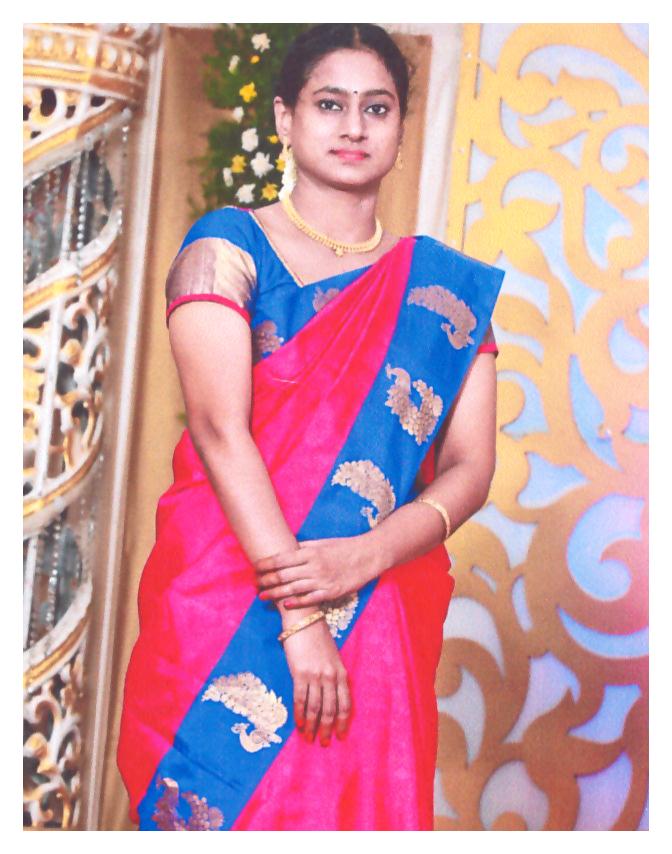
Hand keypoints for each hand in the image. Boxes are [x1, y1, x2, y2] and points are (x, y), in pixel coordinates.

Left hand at [254, 533, 382, 608]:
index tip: (255, 567)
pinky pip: (310, 599)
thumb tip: (286, 549)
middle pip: (283, 575)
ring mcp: (323, 580)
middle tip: (255, 583)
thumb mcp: (322, 543)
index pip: (281, 558)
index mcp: (310, 552)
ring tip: (262, 596)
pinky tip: (285, 605)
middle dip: (266, 580)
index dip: (266, 564)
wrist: (368, 556)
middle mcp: (314, 566)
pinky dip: (297, 602)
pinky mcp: (332, 592)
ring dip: (275, 593)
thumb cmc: (344, 547)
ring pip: (293, 589)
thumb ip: (303, 547)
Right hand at [281, 614, 350, 744]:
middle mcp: (331, 676)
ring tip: (309, 738)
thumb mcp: (332, 657)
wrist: (303, 619)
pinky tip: (299, 724)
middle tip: (324, 743)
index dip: (343, 722)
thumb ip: (333, 675)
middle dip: (328, 729)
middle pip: (331, 710)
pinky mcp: (300, 673)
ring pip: (316, 708)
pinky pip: (301, 699)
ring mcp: (316, 675)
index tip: (340, 736)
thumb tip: (330, 697)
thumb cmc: (317, 637)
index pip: (345, 704)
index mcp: (341, 672)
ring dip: (313, 726)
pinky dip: (300, 713)